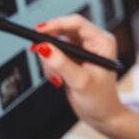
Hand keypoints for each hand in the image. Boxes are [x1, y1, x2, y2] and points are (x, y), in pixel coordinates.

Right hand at [34, 15, 126, 134]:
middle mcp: (94, 42)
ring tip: (56, 78)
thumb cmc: (100, 100)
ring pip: (57, 43)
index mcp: (102, 42)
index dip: (56, 24)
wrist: (102, 115)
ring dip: (50, 60)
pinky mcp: (74, 59)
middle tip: (36, 50)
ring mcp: (84, 50)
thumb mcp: (80, 82)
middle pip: (64, 30)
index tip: (38, 31)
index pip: (77, 23)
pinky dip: (52, 66)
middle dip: (50, 44)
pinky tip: (58, 80)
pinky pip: (56, 54)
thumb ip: (61, 64)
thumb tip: (44, 47)